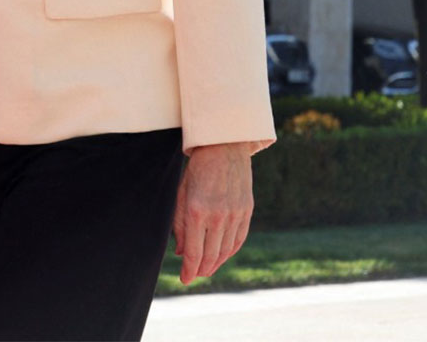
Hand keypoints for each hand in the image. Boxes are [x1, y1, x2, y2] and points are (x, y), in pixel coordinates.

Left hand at [174, 141, 253, 283]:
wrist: (223, 148)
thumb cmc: (196, 170)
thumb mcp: (180, 194)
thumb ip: (179, 224)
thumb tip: (180, 252)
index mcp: (197, 211)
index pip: (193, 251)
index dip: (189, 269)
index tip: (184, 279)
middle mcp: (218, 216)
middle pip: (210, 255)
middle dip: (200, 269)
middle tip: (193, 275)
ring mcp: (235, 215)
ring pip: (225, 250)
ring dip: (215, 263)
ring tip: (206, 268)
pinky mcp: (247, 212)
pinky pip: (238, 240)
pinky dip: (229, 251)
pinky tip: (222, 255)